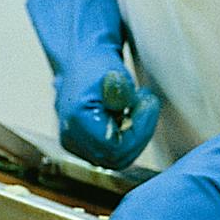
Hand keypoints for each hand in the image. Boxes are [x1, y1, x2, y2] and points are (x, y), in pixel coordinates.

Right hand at [26, 0, 159, 168]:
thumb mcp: (112, 72)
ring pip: (117, 158)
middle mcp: (70, 139)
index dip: (139, 130)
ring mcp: (75, 146)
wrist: (82, 61)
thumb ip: (119, 90)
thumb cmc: (98, 65)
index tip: (149, 101)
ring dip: (135, 135)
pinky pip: (113, 154)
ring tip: (138, 106)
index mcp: (75, 122)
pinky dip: (128, 137)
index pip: (115, 148)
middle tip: (147, 103)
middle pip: (117, 158)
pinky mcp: (84, 147)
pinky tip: (130, 115)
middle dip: (139, 133)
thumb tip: (120, 101)